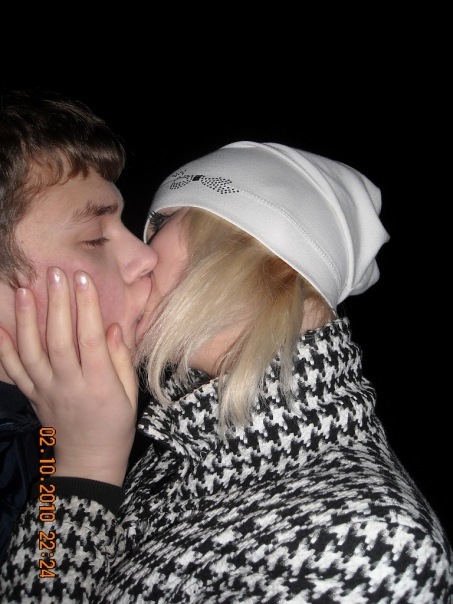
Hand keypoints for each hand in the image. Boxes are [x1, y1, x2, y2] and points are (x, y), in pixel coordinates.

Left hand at [0, 267, 137, 486]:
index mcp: (99, 386)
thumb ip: (121, 360)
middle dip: (57, 304)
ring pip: (31, 353)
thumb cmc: (115, 425)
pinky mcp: (32, 395)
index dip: (87, 308)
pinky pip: (14, 371)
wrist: (88, 461)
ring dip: (26, 320)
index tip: (84, 279)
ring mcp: (46, 391)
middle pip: (59, 341)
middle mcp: (69, 386)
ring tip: (23, 290)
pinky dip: (4, 348)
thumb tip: (112, 326)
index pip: (90, 341)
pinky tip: (0, 326)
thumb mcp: (130, 394)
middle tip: (56, 273)